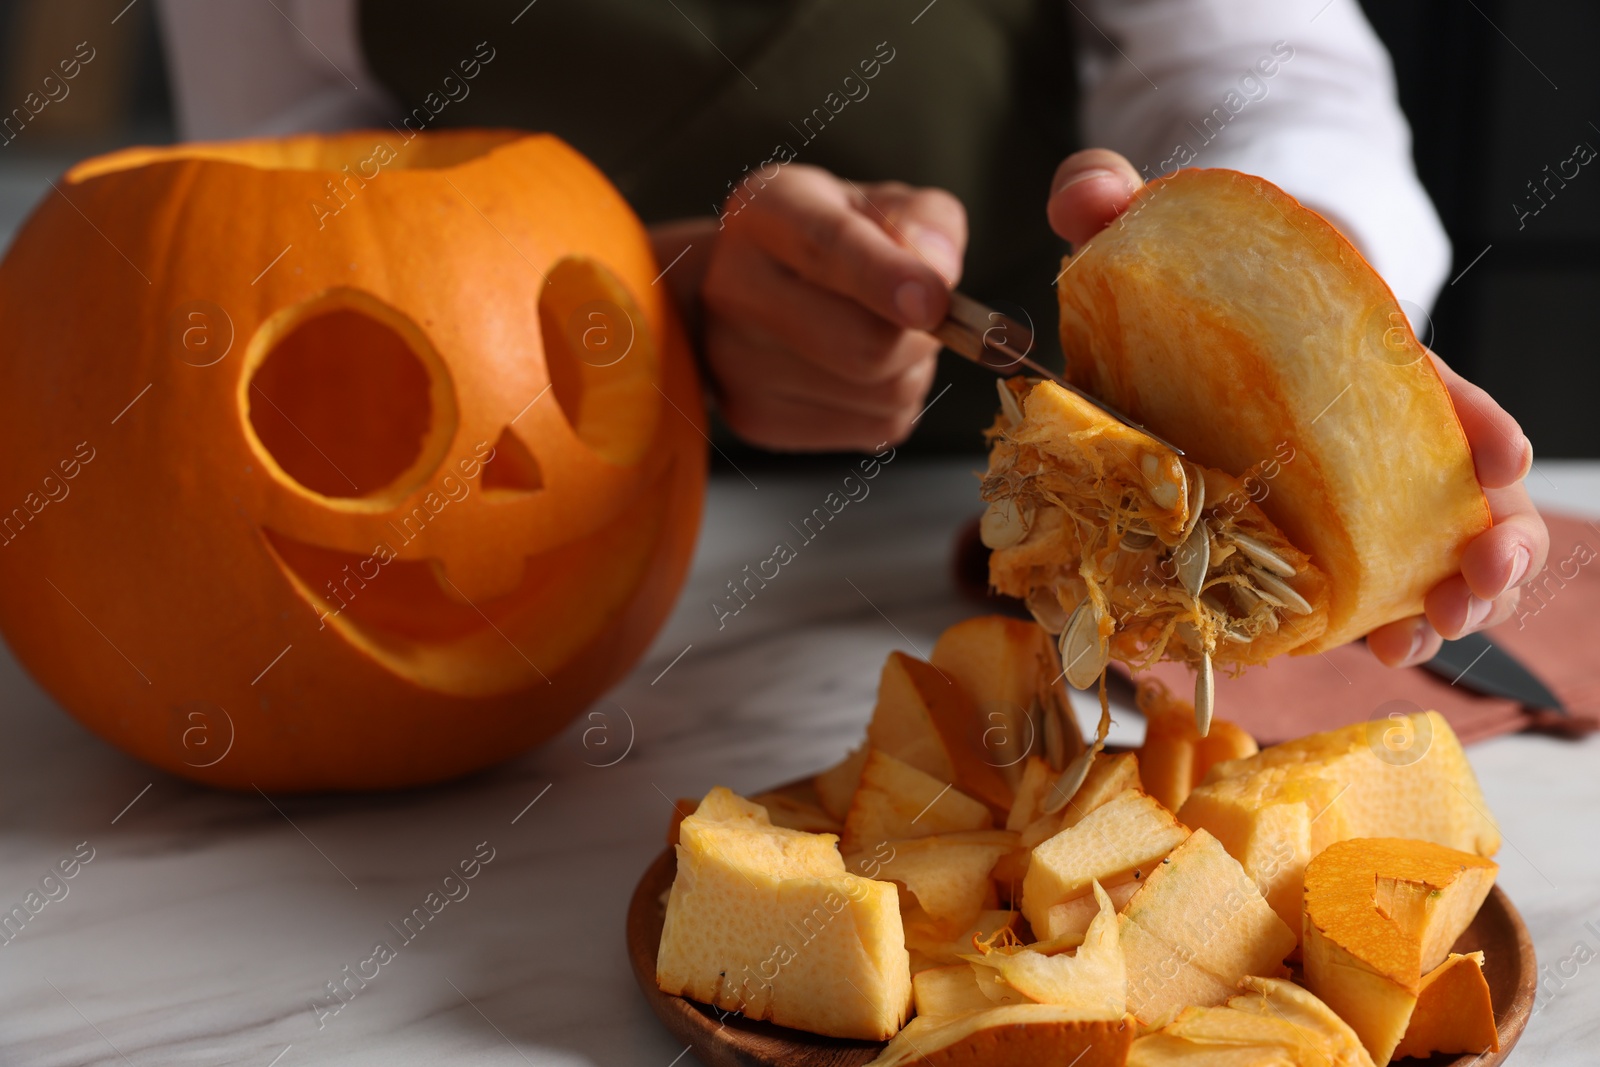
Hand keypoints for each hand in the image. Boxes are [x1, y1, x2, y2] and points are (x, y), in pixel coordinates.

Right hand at [652, 165, 965, 450]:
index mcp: (765, 212)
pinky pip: (878, 426)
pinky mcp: (758, 420)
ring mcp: (736, 363)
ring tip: (885, 334)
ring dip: (914, 367)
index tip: (934, 301)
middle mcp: (733, 286)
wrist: (755, 292)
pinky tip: (866, 372)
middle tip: (928, 313)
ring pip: (882, 392)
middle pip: (864, 344)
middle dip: (922, 335)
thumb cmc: (838, 241)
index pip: (826, 247)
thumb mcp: (884, 205)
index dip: (886, 278)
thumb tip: (938, 274)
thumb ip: (925, 221)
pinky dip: (896, 402)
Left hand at [1044, 150, 1550, 666]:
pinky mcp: (1309, 548)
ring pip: (1433, 552)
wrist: (1170, 331)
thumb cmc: (1181, 282)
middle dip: (1498, 535)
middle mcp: (1365, 433)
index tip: (1495, 457)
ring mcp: (1345, 497)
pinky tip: (1385, 652)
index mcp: (1349, 353)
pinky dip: (1387, 625)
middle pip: (1459, 487)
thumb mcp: (1145, 231)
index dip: (1473, 420)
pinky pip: (1365, 594)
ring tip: (1433, 635)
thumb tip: (1086, 193)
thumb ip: (1111, 197)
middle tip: (1481, 573)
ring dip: (1452, 599)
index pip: (1430, 385)